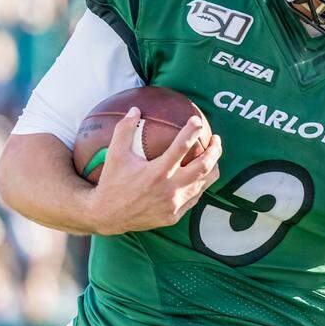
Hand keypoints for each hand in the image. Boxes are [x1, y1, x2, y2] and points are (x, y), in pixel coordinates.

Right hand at [88, 107, 221, 235]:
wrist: (108, 216)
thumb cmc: (112, 182)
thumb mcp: (115, 154)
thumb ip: (124, 130)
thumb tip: (135, 109)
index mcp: (157, 172)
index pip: (181, 147)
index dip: (192, 131)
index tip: (197, 120)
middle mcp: (169, 189)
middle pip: (204, 166)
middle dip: (214, 150)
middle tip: (215, 138)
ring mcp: (174, 204)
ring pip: (204, 183)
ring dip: (212, 167)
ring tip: (213, 155)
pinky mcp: (175, 215)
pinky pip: (195, 197)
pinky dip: (200, 184)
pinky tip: (200, 175)